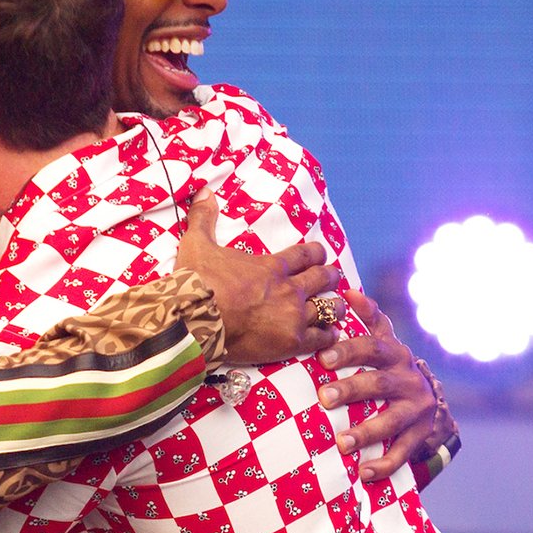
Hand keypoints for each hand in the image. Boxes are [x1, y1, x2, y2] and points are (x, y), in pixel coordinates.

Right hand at [175, 194, 339, 364]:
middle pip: (323, 278)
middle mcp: (289, 289)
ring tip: (336, 307)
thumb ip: (204, 218)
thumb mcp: (197, 244)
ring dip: (334, 306)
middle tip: (333, 277)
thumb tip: (203, 191)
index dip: (316, 252)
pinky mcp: (292, 341)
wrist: (196, 319)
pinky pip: (322, 337)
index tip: (320, 254)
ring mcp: (294, 316)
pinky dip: (328, 335)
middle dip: (330, 276)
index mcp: (272, 266)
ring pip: (329, 308)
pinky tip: (331, 334)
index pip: (306, 254)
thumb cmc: (198, 281)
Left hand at [317, 292, 455, 480]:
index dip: (349, 351)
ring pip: (392, 421)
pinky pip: (403, 453)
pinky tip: (364, 472)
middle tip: (323, 398)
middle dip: (351, 390)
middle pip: (379, 384)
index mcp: (395, 353)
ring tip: (340, 442)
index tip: (323, 357)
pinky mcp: (420, 436)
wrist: (426, 400)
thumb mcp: (382, 340)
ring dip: (365, 432)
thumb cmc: (388, 366)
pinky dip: (384, 464)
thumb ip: (366, 317)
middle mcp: (409, 380)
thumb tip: (346, 290)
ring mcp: (418, 410)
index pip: (372, 347)